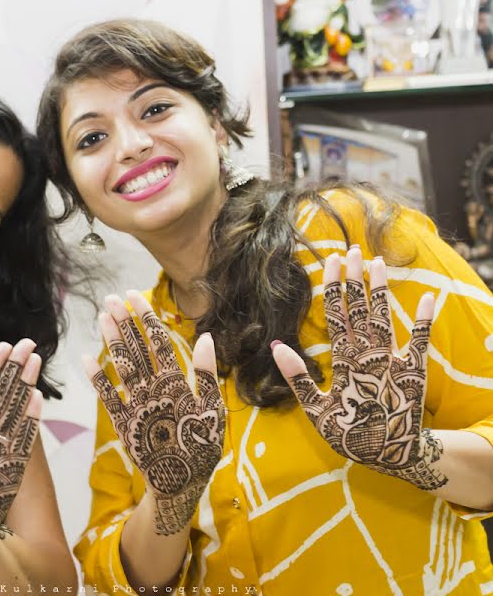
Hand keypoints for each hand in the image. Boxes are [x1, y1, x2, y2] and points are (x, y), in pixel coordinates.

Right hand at [0, 339, 42, 588]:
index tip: (2, 346)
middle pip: (1, 396)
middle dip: (14, 367)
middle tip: (27, 342)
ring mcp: (1, 453)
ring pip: (15, 412)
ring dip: (26, 384)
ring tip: (36, 359)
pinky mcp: (15, 469)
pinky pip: (27, 439)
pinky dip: (33, 418)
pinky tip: (40, 398)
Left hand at [84, 291, 225, 534]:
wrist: (180, 484)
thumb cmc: (201, 446)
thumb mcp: (214, 410)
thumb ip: (208, 374)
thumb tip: (204, 337)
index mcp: (177, 384)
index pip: (159, 342)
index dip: (145, 317)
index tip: (133, 296)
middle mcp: (153, 391)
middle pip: (136, 349)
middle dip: (123, 322)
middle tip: (110, 298)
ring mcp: (135, 406)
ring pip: (121, 366)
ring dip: (111, 340)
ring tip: (101, 316)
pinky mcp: (121, 423)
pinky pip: (106, 396)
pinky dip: (96, 377)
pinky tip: (85, 357)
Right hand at [271, 246, 446, 489]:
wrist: (391, 454)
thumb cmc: (348, 433)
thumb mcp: (315, 411)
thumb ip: (297, 377)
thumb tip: (277, 346)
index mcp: (343, 364)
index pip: (337, 317)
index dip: (334, 287)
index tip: (331, 261)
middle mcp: (368, 357)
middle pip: (360, 310)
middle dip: (355, 279)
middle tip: (352, 250)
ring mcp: (393, 362)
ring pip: (385, 318)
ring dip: (381, 290)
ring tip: (377, 262)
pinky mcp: (414, 370)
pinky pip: (420, 341)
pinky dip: (424, 320)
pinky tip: (428, 297)